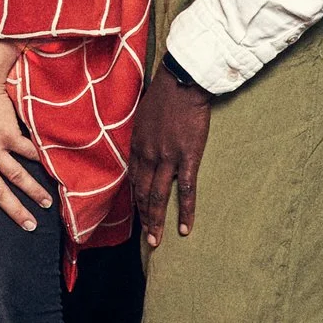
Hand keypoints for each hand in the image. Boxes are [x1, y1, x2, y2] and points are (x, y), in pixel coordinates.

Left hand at [130, 67, 211, 246]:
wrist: (182, 82)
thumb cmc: (164, 95)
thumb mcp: (143, 117)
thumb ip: (143, 136)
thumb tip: (144, 149)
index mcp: (137, 146)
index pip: (133, 181)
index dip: (136, 201)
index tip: (139, 215)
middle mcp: (148, 155)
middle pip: (143, 194)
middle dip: (144, 218)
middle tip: (148, 239)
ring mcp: (167, 158)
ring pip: (159, 197)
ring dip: (157, 221)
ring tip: (158, 240)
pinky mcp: (188, 158)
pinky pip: (186, 190)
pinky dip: (185, 212)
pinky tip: (185, 228)